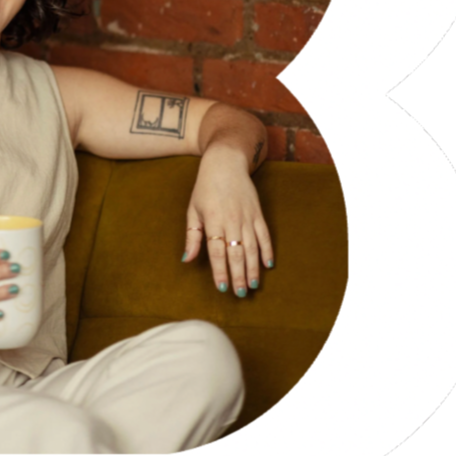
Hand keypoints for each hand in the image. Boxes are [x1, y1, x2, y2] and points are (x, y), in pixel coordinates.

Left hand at [181, 146, 273, 296]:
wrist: (226, 162)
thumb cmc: (205, 187)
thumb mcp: (193, 209)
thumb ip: (192, 237)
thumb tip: (187, 260)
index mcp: (213, 219)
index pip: (217, 252)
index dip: (220, 271)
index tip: (221, 288)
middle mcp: (232, 220)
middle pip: (236, 253)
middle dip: (238, 275)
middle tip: (240, 294)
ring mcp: (247, 216)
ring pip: (252, 248)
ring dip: (253, 268)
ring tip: (253, 285)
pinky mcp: (258, 213)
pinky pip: (265, 235)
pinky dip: (267, 250)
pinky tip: (268, 265)